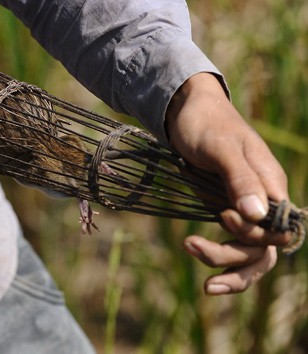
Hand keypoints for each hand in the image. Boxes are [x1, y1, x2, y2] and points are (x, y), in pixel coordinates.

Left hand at [165, 73, 289, 294]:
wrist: (186, 112)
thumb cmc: (205, 124)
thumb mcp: (221, 148)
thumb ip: (240, 178)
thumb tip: (259, 215)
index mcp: (272, 185)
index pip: (278, 230)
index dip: (252, 234)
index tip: (223, 215)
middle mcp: (263, 202)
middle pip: (263, 250)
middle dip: (232, 259)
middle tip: (192, 246)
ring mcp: (244, 209)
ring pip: (250, 255)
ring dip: (226, 267)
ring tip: (196, 266)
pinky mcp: (225, 211)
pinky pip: (232, 244)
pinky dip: (218, 258)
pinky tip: (195, 252)